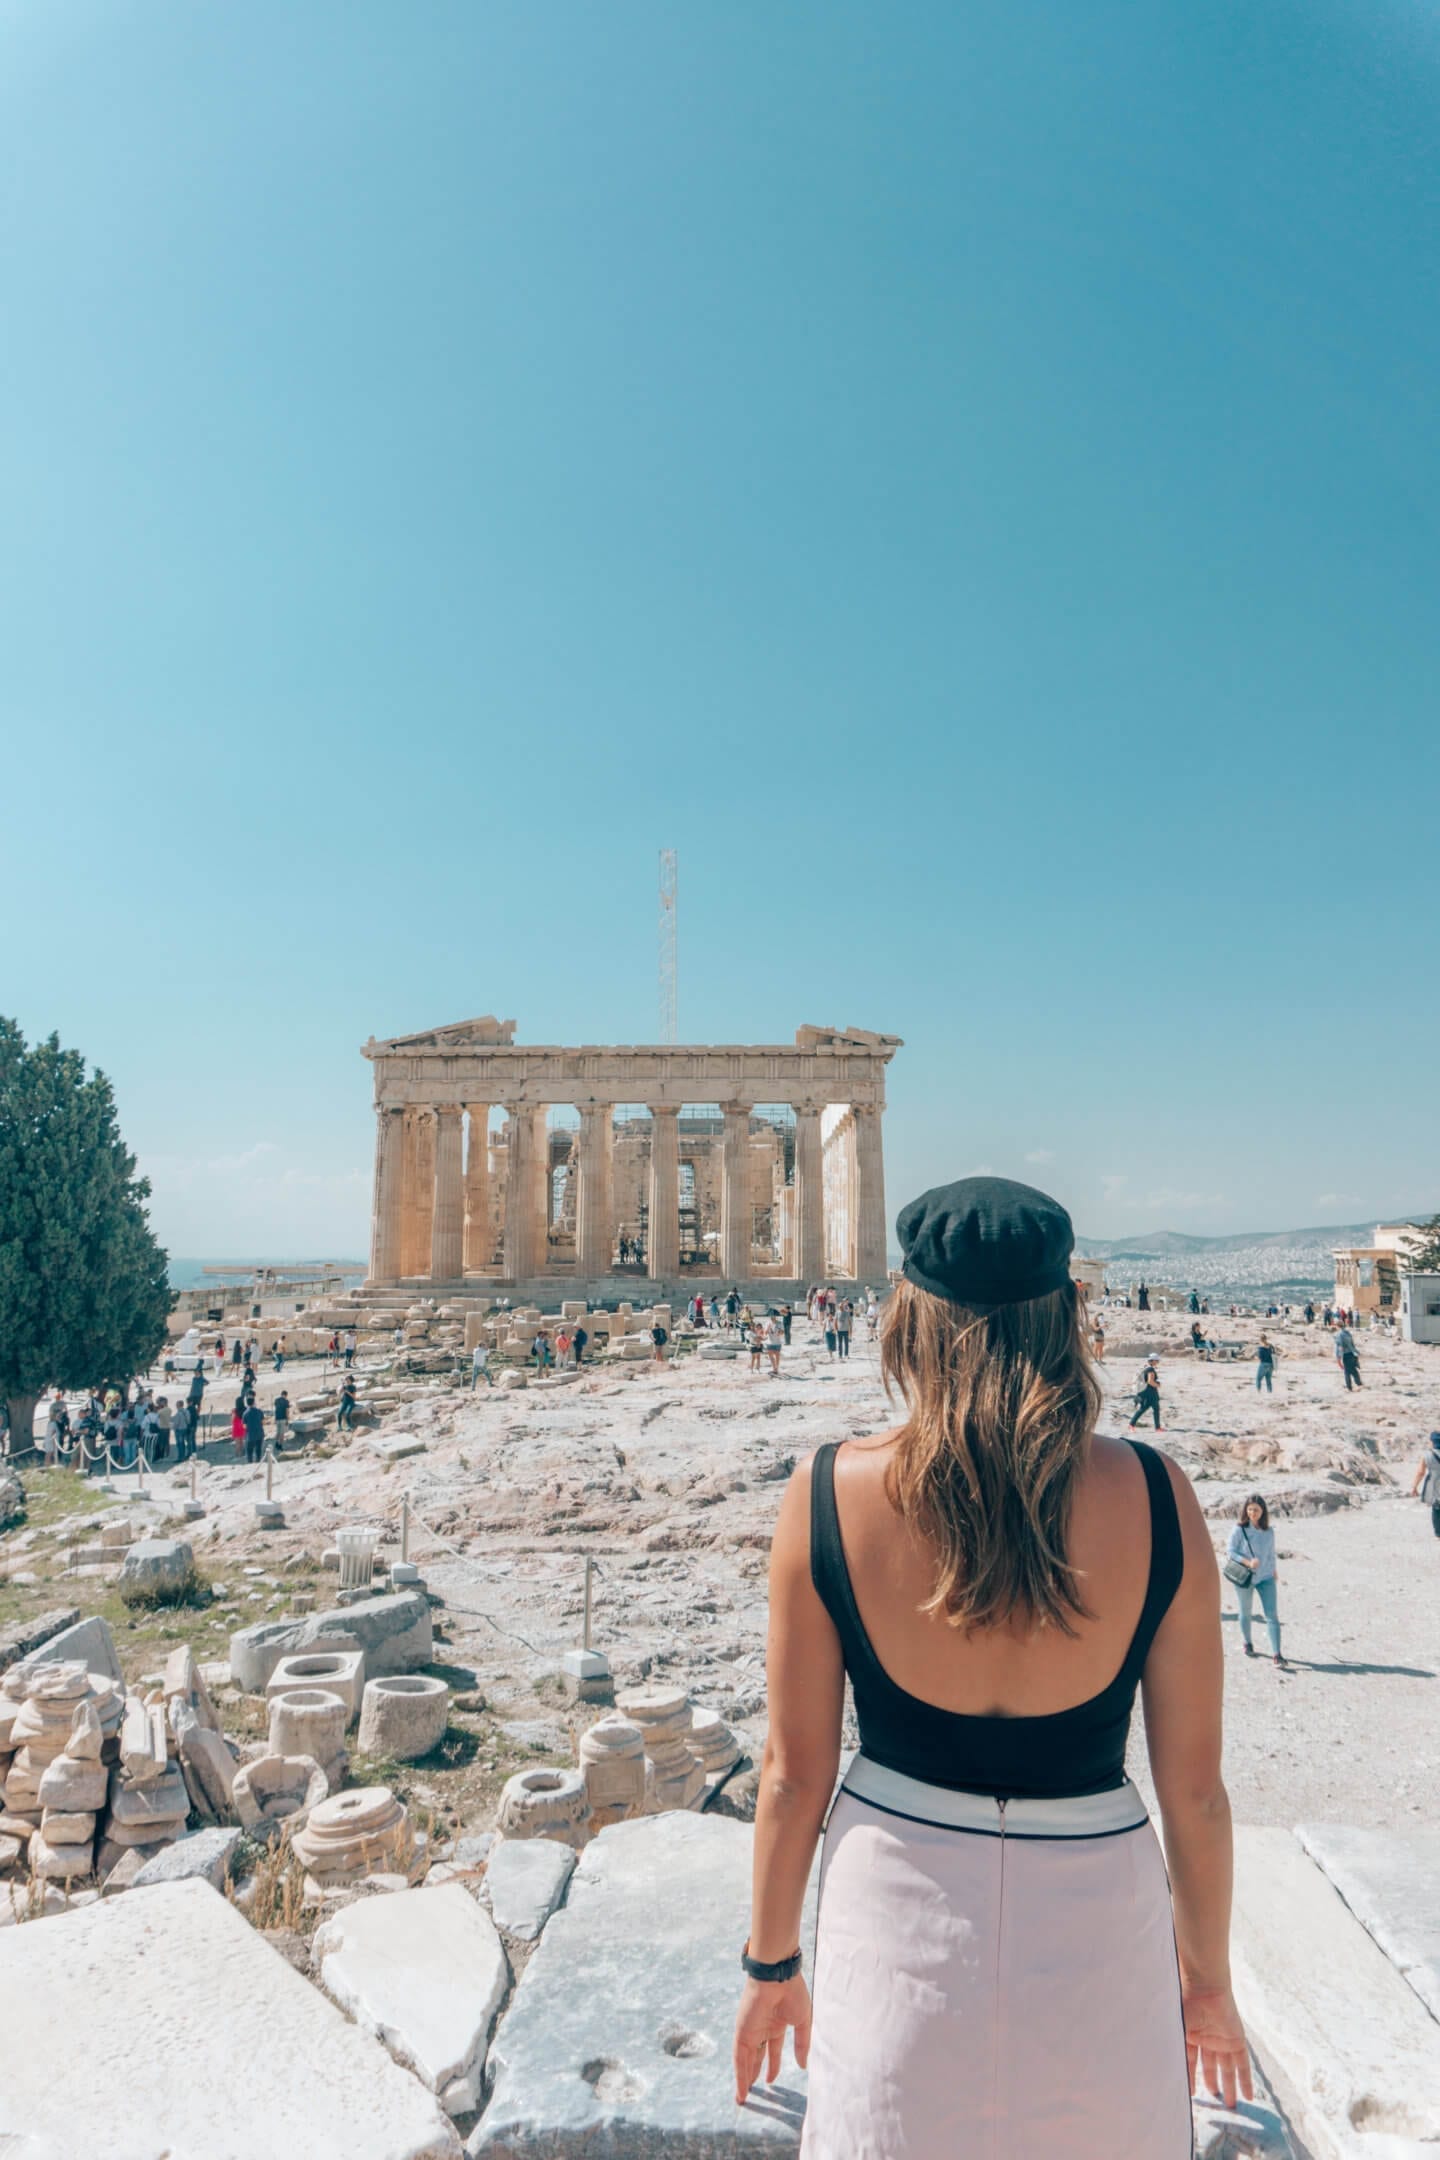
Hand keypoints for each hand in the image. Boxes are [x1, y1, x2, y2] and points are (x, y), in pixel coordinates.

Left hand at [733, 1974, 811, 2102]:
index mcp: (776, 2024)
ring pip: (745, 2060)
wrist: (777, 1976)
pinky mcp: (742, 2032)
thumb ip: (801, 2044)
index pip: (772, 2050)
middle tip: (750, 2092)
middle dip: (753, 2074)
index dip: (772, 2066)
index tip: (770, 2080)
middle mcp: (761, 2029)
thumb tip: (802, 2065)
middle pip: (755, 2057)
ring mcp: (750, 2031)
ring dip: (743, 2079)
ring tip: (743, 2098)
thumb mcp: (802, 2022)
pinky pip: (739, 2057)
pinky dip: (740, 2074)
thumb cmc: (792, 1993)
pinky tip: (742, 2089)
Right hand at [1182, 1982, 1252, 2107]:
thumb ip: (1170, 2050)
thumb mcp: (1174, 2030)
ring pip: (1228, 2067)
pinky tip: (1248, 2096)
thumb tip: (1157, 2068)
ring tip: (1231, 2104)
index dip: (1190, 2077)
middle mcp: (1207, 2037)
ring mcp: (1223, 2039)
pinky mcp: (1237, 2039)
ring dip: (1230, 2086)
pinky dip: (1245, 2080)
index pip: (1191, 2060)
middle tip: (1216, 2100)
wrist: (1204, 1988)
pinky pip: (1243, 2064)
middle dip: (1213, 2082)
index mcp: (1190, 2033)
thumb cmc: (1184, 2005)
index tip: (1191, 2094)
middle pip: (1212, 2065)